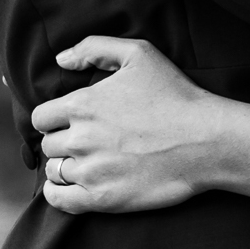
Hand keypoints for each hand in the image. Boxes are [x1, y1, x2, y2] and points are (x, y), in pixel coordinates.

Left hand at [31, 37, 220, 214]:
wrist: (207, 140)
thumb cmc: (176, 94)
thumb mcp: (139, 54)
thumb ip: (94, 48)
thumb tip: (61, 59)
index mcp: (82, 104)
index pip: (42, 117)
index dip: (55, 118)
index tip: (72, 121)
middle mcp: (80, 138)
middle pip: (49, 144)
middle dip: (63, 141)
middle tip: (87, 141)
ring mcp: (91, 171)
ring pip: (55, 171)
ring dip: (65, 166)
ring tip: (88, 162)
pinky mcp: (103, 198)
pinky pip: (60, 201)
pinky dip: (58, 194)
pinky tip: (70, 187)